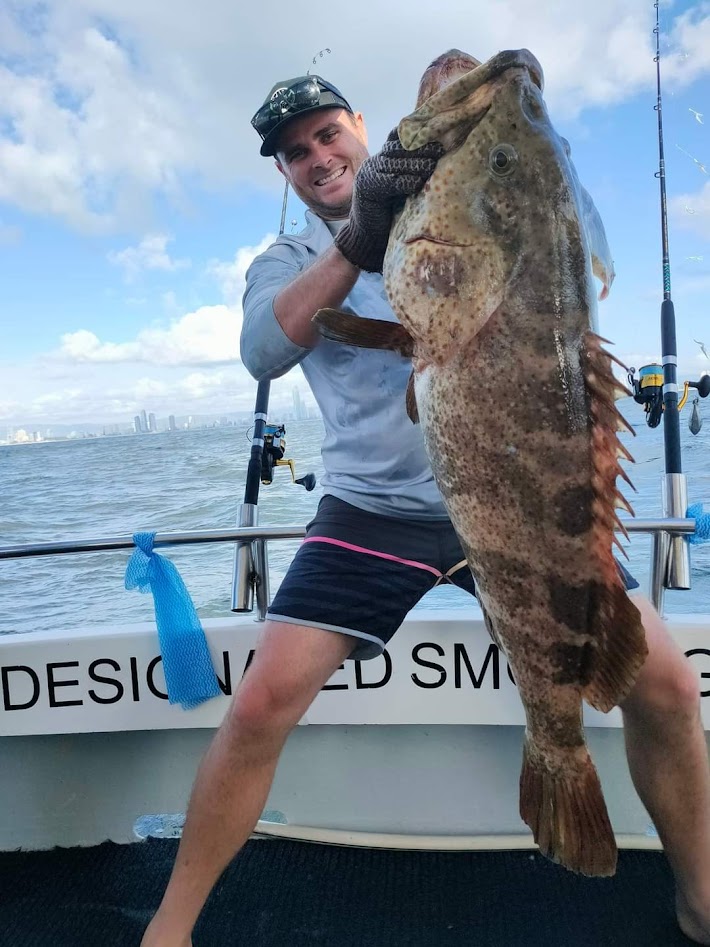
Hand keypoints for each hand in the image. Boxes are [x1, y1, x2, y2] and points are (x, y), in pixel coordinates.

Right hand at [334, 128, 442, 272]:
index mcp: (381, 159)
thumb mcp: (401, 188)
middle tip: (440, 149)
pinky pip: (391, 182)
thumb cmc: (389, 214)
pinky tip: (419, 184)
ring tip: (433, 165)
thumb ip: (411, 171)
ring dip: (416, 164)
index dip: (416, 134)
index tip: (437, 134)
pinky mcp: (369, 190)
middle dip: (421, 148)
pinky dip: (406, 182)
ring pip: (396, 163)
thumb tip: (439, 156)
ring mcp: (369, 175)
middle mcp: (374, 163)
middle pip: (399, 148)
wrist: (367, 238)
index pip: (398, 137)